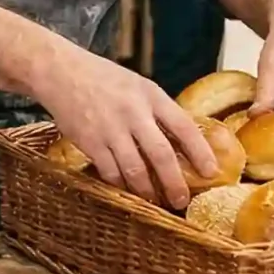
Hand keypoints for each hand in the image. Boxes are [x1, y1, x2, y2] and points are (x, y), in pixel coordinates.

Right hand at [34, 48, 218, 209]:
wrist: (62, 71)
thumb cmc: (104, 78)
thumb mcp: (139, 85)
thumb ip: (158, 111)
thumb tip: (182, 142)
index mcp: (151, 96)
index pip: (184, 127)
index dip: (200, 152)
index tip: (211, 172)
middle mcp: (133, 112)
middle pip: (161, 154)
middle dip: (175, 182)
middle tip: (182, 200)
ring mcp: (110, 129)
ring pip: (135, 169)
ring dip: (147, 190)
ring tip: (155, 201)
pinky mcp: (89, 141)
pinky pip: (110, 172)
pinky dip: (121, 186)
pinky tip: (128, 193)